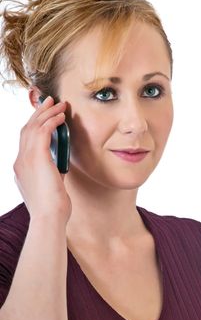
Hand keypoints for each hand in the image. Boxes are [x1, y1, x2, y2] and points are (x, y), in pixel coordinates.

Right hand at [13, 96, 71, 223]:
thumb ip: (50, 172)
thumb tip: (59, 164)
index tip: (45, 116)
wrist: (49, 218)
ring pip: (34, 127)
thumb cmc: (52, 207)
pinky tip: (61, 117)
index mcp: (21, 168)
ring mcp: (26, 159)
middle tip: (49, 101)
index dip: (35, 125)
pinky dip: (52, 122)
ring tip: (58, 104)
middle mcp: (20, 161)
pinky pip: (43, 132)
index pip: (25, 140)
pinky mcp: (37, 158)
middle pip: (27, 129)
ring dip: (47, 113)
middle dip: (39, 113)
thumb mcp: (48, 185)